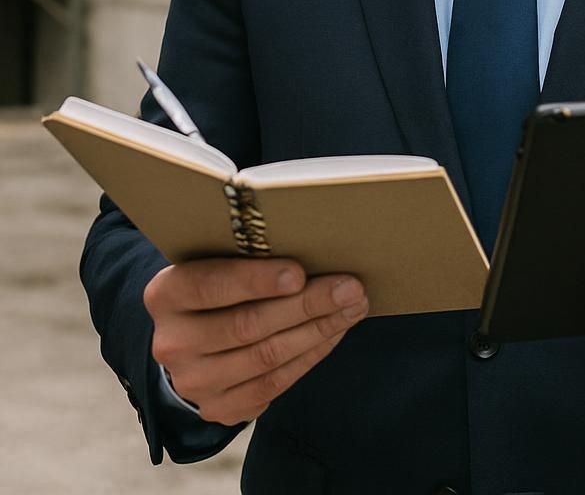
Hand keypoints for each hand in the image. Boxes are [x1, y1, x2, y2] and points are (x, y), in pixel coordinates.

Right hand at [144, 257, 368, 423]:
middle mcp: (172, 342)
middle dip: (306, 304)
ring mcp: (193, 382)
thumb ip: (245, 255)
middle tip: (350, 288)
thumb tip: (311, 243)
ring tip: (352, 308)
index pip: (211, 286)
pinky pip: (273, 385)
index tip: (300, 272)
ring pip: (265, 357)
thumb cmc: (217, 284)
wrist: (190, 338)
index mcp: (165, 295)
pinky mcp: (218, 408)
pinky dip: (309, 357)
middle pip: (247, 325)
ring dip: (318, 331)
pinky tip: (333, 334)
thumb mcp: (215, 260)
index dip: (256, 280)